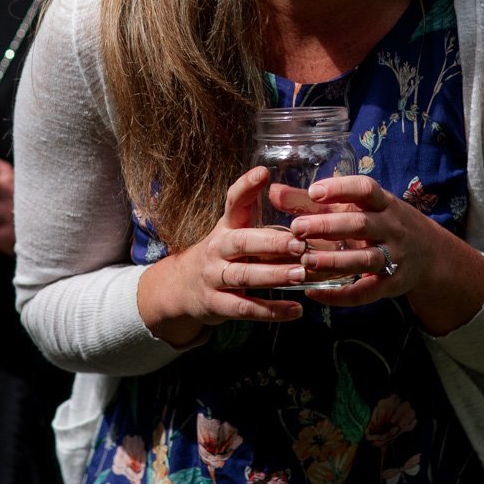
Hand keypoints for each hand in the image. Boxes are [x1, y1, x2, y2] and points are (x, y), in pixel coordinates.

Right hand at [135, 166, 304, 345]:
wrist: (182, 287)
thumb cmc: (221, 255)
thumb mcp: (232, 231)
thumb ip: (255, 215)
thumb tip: (288, 190)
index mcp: (225, 227)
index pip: (232, 202)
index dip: (245, 187)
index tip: (263, 173)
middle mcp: (217, 249)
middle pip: (242, 242)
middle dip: (271, 243)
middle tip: (299, 243)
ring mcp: (214, 277)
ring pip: (244, 276)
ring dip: (273, 276)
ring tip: (301, 274)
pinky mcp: (216, 304)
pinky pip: (245, 308)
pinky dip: (271, 310)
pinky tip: (296, 310)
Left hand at [289, 175, 483, 334]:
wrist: (432, 256)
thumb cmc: (382, 222)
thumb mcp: (358, 207)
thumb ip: (313, 201)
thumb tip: (273, 191)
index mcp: (384, 203)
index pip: (366, 189)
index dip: (341, 189)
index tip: (314, 191)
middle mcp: (392, 228)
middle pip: (361, 225)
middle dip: (328, 226)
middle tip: (297, 228)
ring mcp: (394, 258)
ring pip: (364, 260)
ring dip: (333, 262)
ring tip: (304, 262)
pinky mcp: (392, 285)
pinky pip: (366, 293)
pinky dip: (340, 296)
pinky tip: (313, 293)